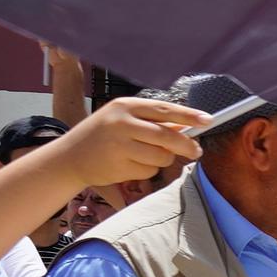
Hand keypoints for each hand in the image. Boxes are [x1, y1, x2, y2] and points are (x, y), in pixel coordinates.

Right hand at [33, 96, 201, 188]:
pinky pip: (149, 170)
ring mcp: (119, 145)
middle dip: (187, 145)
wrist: (68, 157)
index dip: (189, 116)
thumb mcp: (122, 119)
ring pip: (161, 155)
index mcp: (125, 106)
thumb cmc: (102, 135)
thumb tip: (188, 125)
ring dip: (163, 159)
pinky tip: (130, 164)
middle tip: (196, 151)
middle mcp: (121, 123)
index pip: (164, 109)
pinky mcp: (118, 166)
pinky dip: (147, 170)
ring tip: (145, 155)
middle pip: (168, 136)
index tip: (208, 121)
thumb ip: (152, 120)